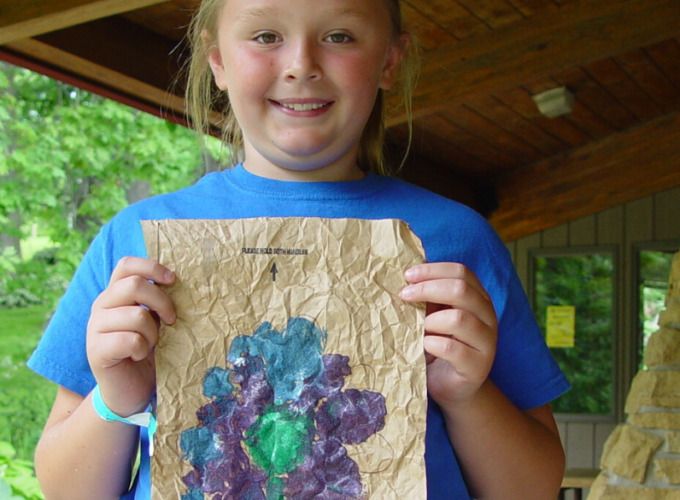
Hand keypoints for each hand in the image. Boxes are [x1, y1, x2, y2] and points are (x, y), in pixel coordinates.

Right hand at [86, 256, 175, 416]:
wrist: (129, 391)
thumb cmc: (146, 352)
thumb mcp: (154, 321)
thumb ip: (156, 301)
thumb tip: (178, 282)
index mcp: (115, 294)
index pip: (127, 265)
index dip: (152, 267)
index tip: (173, 280)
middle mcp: (101, 306)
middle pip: (135, 285)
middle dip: (162, 302)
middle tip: (171, 321)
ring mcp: (94, 328)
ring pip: (136, 314)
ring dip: (152, 332)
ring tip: (150, 344)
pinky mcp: (95, 350)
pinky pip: (130, 340)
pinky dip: (141, 349)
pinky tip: (138, 356)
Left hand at [401, 263, 497, 406]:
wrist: (452, 387)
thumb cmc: (439, 346)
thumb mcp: (433, 316)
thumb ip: (428, 298)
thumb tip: (407, 276)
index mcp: (478, 298)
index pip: (461, 272)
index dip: (433, 270)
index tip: (407, 275)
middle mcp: (487, 316)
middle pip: (462, 289)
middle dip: (428, 288)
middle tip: (404, 295)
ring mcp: (486, 342)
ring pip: (460, 319)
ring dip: (431, 321)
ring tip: (419, 328)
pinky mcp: (477, 367)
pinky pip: (453, 349)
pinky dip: (433, 344)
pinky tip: (424, 346)